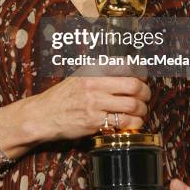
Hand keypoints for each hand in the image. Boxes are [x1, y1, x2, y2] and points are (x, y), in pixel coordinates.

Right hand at [28, 76, 150, 142]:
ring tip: (141, 112)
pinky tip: (133, 123)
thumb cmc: (63, 96)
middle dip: (146, 93)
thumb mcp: (79, 76)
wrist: (43, 115)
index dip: (141, 73)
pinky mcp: (94, 122)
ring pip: (132, 105)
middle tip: (145, 97)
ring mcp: (95, 103)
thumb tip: (126, 69)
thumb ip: (100, 72)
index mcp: (93, 70)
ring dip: (142, 110)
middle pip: (134, 86)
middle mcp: (95, 84)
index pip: (126, 66)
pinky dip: (134, 123)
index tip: (144, 79)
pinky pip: (123, 122)